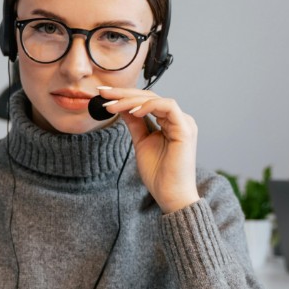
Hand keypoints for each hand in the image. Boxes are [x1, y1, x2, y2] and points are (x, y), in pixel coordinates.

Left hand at [97, 86, 199, 212]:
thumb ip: (135, 123)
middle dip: (124, 94)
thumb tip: (122, 107)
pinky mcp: (185, 129)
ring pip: (155, 99)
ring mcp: (183, 123)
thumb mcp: (141, 142)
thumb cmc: (159, 174)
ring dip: (131, 100)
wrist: (170, 194)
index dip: (124, 96)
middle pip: (149, 96)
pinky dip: (148, 106)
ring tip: (112, 106)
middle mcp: (178, 120)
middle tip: (103, 94)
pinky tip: (132, 112)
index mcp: (170, 122)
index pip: (146, 101)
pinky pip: (168, 107)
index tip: (103, 97)